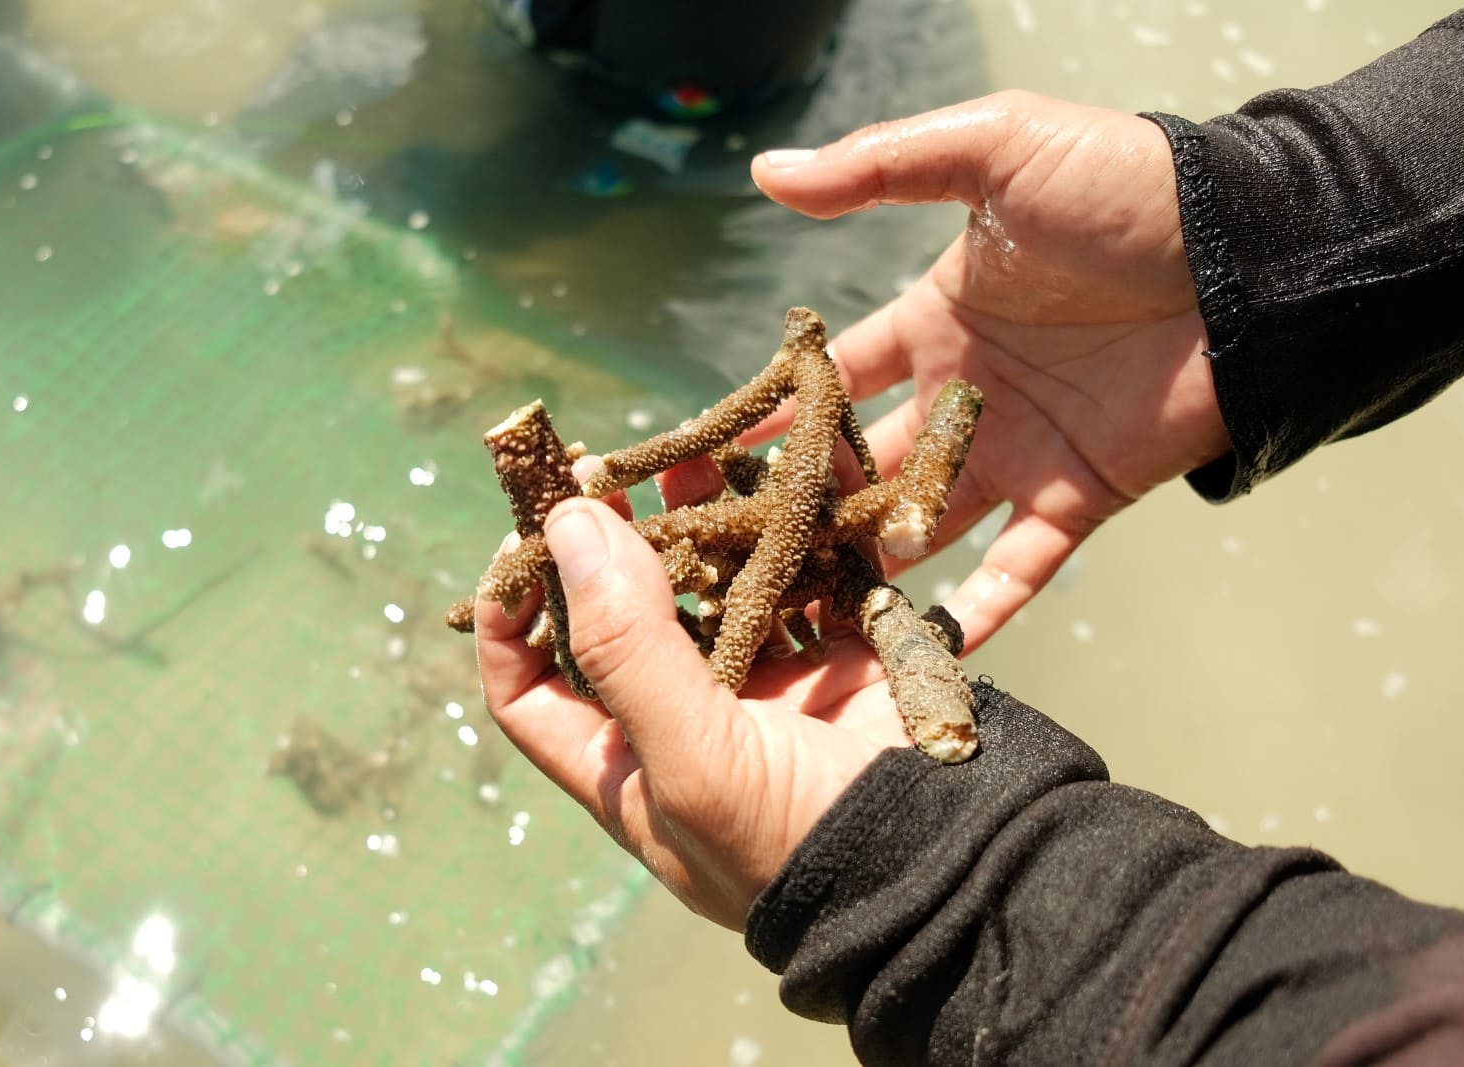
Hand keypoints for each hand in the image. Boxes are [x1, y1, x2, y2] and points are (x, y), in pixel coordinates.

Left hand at [476, 469, 908, 930]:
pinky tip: (786, 473)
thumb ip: (627, 647)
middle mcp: (688, 723)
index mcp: (629, 767)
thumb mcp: (692, 761)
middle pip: (624, 618)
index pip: (535, 691)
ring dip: (701, 521)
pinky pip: (807, 576)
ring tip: (692, 455)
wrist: (950, 871)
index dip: (514, 619)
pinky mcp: (838, 661)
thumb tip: (569, 526)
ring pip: (715, 584)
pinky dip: (798, 527)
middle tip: (607, 472)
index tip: (521, 542)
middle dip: (612, 544)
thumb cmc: (796, 842)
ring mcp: (766, 689)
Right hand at [751, 90, 1231, 649]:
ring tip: (805, 619)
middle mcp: (967, 396)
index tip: (710, 454)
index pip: (839, 379)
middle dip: (811, 508)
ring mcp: (1020, 453)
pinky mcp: (1078, 497)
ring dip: (873, 569)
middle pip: (868, 466)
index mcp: (937, 322)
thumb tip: (768, 170)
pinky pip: (1018, 568)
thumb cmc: (1122, 188)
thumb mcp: (992, 149)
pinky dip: (978, 611)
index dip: (778, 412)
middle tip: (743, 557)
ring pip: (926, 527)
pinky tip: (922, 650)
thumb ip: (880, 164)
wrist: (1247, 251)